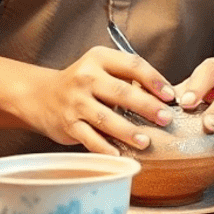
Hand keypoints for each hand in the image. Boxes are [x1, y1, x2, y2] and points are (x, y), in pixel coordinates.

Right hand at [32, 47, 174, 152]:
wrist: (42, 96)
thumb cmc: (82, 83)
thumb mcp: (102, 68)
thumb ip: (127, 78)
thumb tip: (163, 97)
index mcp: (100, 59)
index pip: (133, 65)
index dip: (154, 80)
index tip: (170, 95)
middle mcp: (86, 78)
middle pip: (122, 92)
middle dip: (146, 106)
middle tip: (165, 119)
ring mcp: (76, 102)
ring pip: (106, 118)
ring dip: (128, 131)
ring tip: (146, 141)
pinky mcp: (69, 124)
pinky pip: (90, 138)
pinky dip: (105, 147)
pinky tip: (119, 154)